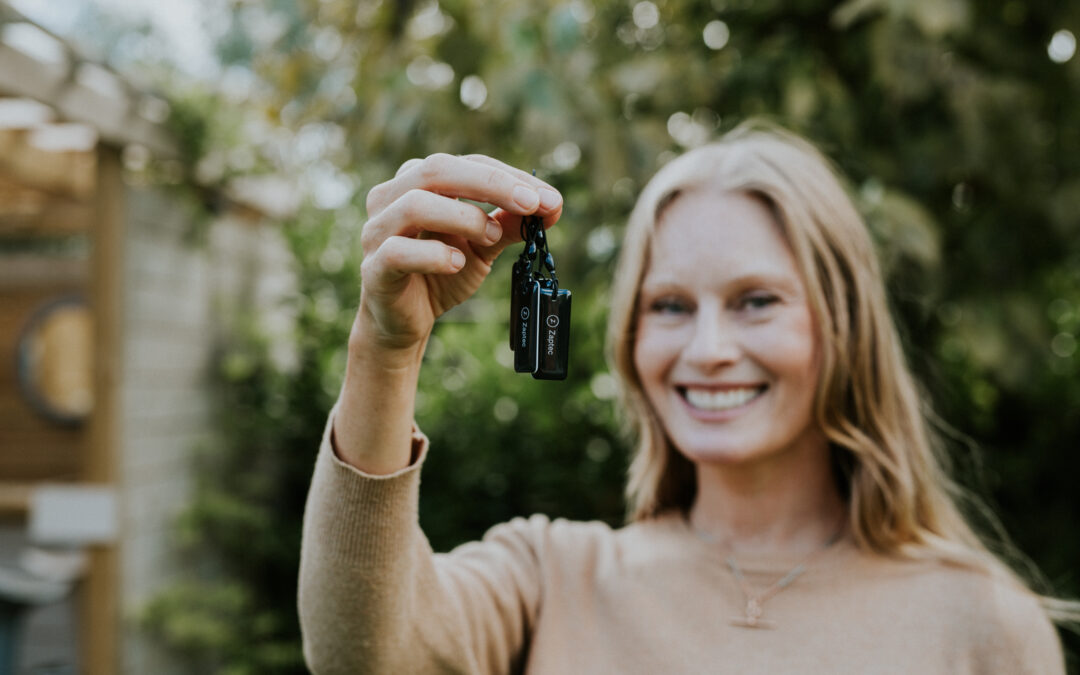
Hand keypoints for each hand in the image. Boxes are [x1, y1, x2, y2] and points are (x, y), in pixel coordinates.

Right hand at [355, 153, 562, 354]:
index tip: (548, 198)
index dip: (509, 176)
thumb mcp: (483, 245)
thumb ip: (509, 223)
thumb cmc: (441, 273)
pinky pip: (398, 251)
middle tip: (531, 203)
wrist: (405, 322)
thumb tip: (552, 206)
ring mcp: (377, 231)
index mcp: (419, 182)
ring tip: (491, 237)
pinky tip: (457, 264)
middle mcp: (392, 197)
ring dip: (463, 217)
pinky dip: (433, 254)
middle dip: (491, 183)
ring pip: (415, 204)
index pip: (468, 163)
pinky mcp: (373, 267)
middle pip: (437, 169)